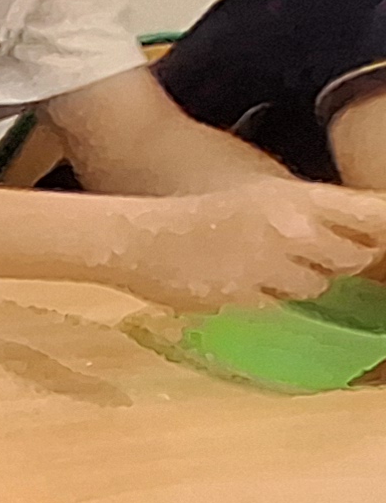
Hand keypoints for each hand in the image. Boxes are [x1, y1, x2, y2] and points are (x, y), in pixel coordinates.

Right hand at [116, 178, 385, 309]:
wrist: (141, 237)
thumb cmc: (204, 214)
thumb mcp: (264, 198)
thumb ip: (312, 214)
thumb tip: (361, 238)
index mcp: (298, 198)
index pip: (372, 215)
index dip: (381, 230)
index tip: (378, 238)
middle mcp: (290, 230)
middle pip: (354, 257)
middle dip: (343, 260)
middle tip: (318, 256)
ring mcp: (267, 265)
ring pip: (317, 286)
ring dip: (303, 281)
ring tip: (271, 269)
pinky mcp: (243, 296)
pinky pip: (276, 304)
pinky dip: (264, 297)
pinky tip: (239, 281)